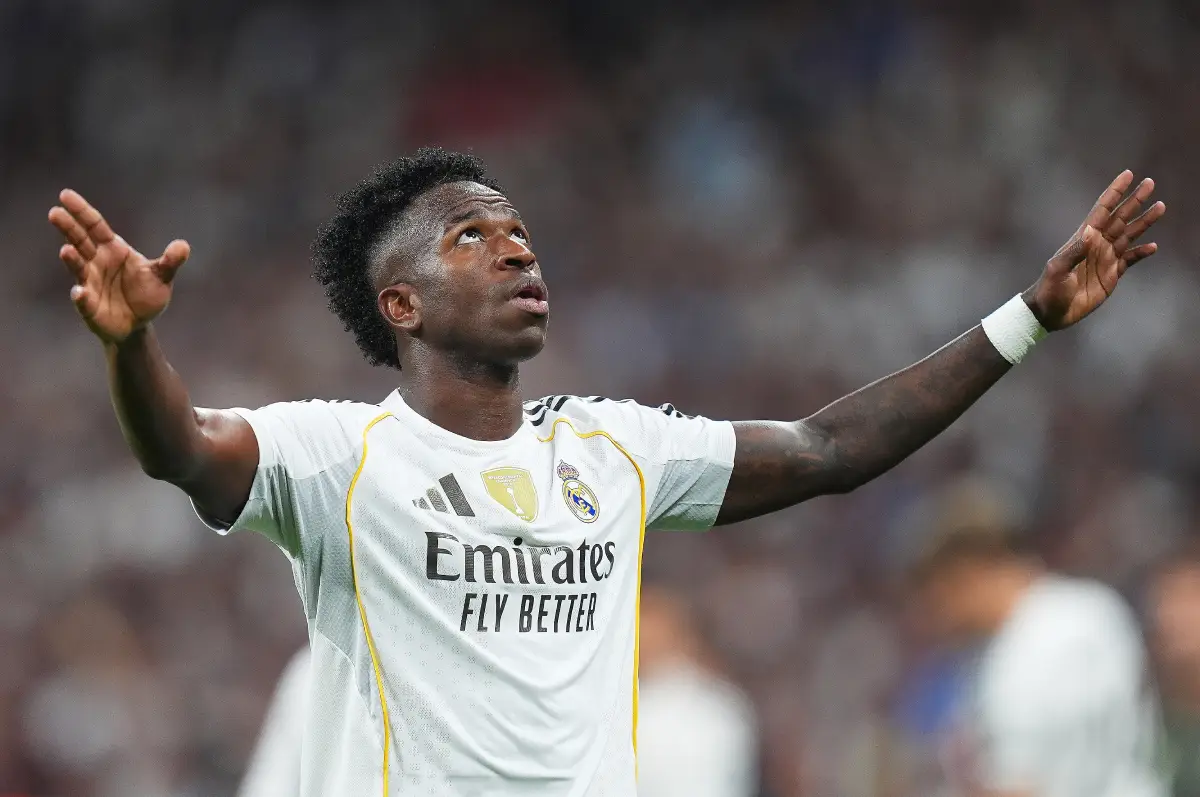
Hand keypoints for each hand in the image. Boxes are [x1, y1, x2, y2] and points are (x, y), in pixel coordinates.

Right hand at [48, 190, 189, 343]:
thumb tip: (183, 246)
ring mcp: (89, 282)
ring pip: (78, 267)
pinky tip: (79, 292)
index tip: (65, 194)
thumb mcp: (162, 276)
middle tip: (55, 212)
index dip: (81, 211)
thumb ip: (170, 261)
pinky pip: (83, 300)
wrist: (139, 324)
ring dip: (71, 259)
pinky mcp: (89, 306)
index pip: (94, 226)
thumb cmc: (146, 294)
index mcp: (112, 249)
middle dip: (68, 227)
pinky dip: (81, 296)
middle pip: (79, 240)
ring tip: (66, 251)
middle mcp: (96, 262)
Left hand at [1023, 170, 1165, 330]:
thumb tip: (1091, 231)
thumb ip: (1075, 251)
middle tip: (1150, 183)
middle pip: (1120, 217)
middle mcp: (1097, 244)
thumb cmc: (1049, 289)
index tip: (1128, 175)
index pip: (1103, 210)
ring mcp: (1105, 258)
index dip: (1115, 192)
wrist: (1050, 312)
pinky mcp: (1111, 274)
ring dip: (1144, 221)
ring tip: (1160, 207)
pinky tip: (1153, 246)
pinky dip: (1141, 252)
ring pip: (1129, 234)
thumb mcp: (1058, 269)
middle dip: (1134, 200)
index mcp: (1084, 238)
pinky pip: (1130, 259)